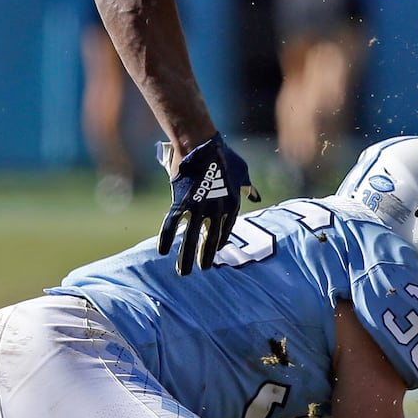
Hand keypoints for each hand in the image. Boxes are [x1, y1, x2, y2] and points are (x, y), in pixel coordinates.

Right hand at [157, 133, 259, 273]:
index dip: (220, 242)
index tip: (215, 252)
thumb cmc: (224, 155)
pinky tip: (161, 251)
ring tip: (183, 272)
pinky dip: (165, 238)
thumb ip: (248, 186)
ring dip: (186, 256)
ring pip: (191, 237)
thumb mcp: (243, 171)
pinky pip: (171, 224)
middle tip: (201, 270)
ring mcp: (199, 207)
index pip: (227, 229)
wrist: (202, 145)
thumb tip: (255, 196)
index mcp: (232, 203)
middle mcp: (217, 209)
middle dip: (205, 256)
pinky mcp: (181, 202)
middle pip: (211, 238)